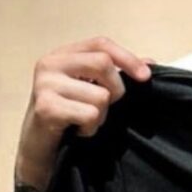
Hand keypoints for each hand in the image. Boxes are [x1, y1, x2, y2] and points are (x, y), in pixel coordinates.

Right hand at [16, 37, 151, 189]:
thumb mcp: (93, 87)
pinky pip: (90, 115)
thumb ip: (117, 73)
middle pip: (103, 63)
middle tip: (106, 106)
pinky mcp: (46, 108)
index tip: (145, 77)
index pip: (101, 44)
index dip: (127, 58)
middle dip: (116, 89)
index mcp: (63, 54)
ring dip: (102, 114)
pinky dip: (91, 128)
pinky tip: (78, 130)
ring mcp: (45, 84)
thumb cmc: (71, 114)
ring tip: (85, 120)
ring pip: (100, 94)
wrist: (40, 147)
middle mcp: (50, 64)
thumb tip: (151, 62)